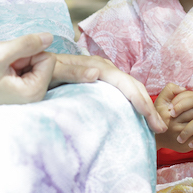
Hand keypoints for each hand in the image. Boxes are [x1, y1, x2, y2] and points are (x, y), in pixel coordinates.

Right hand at [0, 33, 55, 108]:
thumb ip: (26, 44)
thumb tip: (50, 37)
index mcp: (33, 92)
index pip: (48, 58)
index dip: (28, 52)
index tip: (9, 61)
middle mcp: (35, 98)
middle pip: (43, 62)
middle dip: (24, 58)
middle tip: (2, 66)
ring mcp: (28, 97)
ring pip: (34, 65)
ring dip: (17, 62)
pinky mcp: (21, 94)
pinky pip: (26, 72)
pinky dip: (14, 68)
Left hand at [51, 53, 166, 133]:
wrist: (32, 67)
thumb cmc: (40, 70)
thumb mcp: (53, 70)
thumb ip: (72, 71)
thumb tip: (96, 73)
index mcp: (93, 65)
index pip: (121, 80)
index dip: (136, 96)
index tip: (147, 114)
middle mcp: (101, 67)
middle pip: (131, 84)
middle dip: (147, 105)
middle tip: (160, 127)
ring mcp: (102, 74)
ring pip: (130, 88)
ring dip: (144, 105)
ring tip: (156, 125)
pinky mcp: (100, 83)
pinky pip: (122, 92)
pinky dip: (134, 102)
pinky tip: (140, 116)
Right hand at [153, 83, 192, 150]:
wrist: (156, 138)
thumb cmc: (160, 116)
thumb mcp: (160, 101)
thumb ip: (170, 89)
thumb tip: (184, 89)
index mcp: (168, 114)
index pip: (190, 107)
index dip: (191, 105)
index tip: (187, 107)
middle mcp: (173, 127)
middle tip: (191, 114)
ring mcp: (180, 138)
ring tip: (192, 121)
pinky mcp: (185, 147)